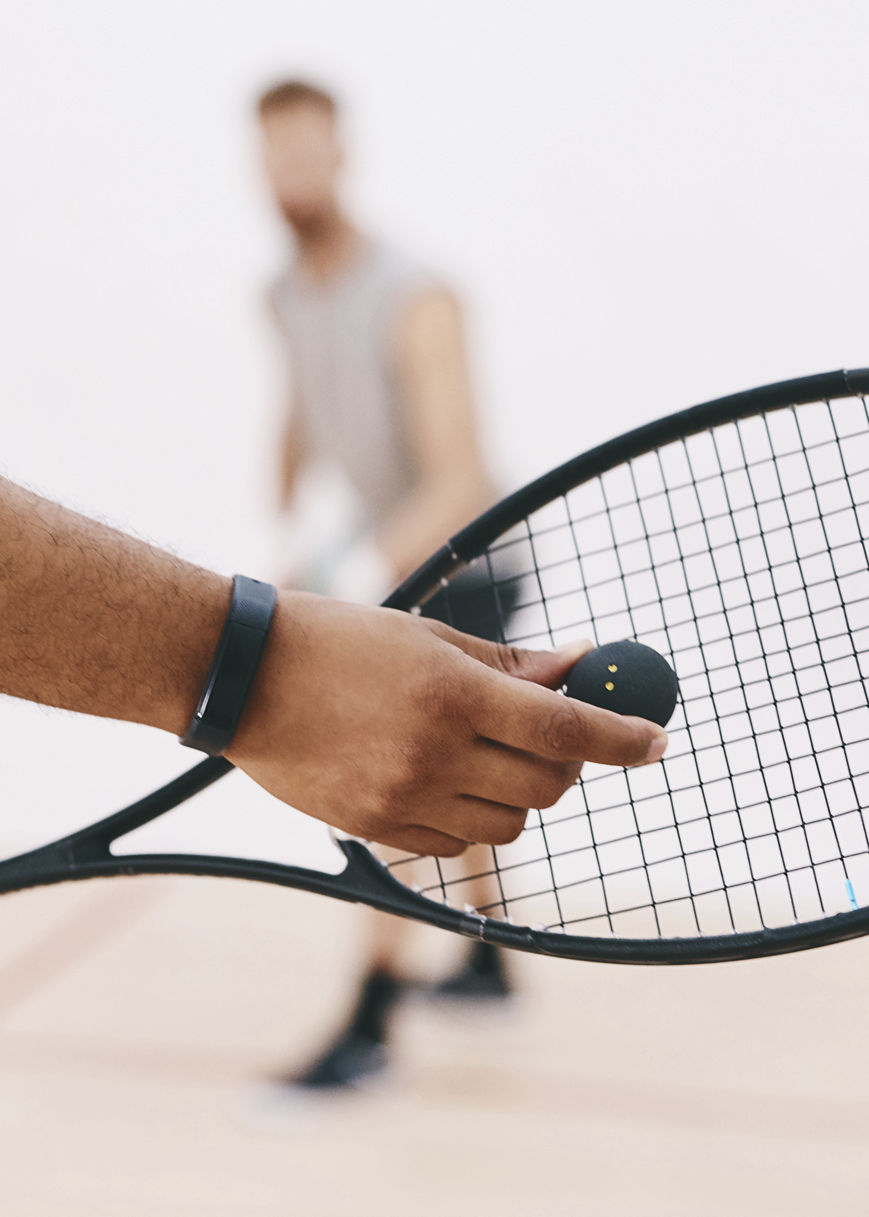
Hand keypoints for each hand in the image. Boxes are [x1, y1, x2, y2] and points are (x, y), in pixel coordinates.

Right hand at [226, 592, 668, 855]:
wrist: (243, 679)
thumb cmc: (336, 638)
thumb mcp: (427, 636)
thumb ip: (510, 663)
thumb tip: (582, 665)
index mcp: (450, 694)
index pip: (564, 727)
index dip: (623, 738)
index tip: (659, 742)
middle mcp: (433, 754)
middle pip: (547, 785)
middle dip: (569, 762)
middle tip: (555, 734)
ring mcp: (403, 800)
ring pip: (509, 824)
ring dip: (522, 792)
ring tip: (489, 752)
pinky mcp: (378, 831)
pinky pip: (458, 843)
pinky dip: (473, 816)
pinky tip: (445, 777)